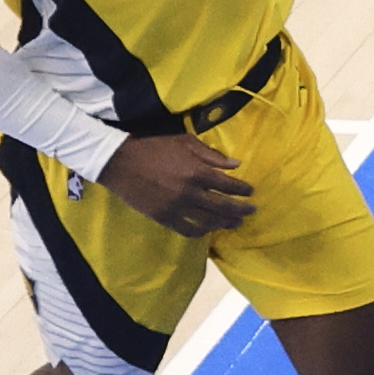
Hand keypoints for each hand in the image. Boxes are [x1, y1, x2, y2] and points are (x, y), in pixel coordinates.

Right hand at [96, 132, 252, 234]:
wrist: (121, 163)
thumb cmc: (155, 148)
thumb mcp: (185, 143)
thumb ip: (211, 155)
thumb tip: (236, 164)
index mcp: (197, 171)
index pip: (228, 185)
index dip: (242, 190)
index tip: (251, 192)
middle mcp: (190, 192)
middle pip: (223, 206)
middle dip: (241, 209)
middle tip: (252, 210)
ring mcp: (177, 207)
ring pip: (208, 221)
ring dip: (225, 223)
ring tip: (236, 223)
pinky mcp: (164, 217)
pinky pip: (187, 230)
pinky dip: (200, 232)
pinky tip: (208, 229)